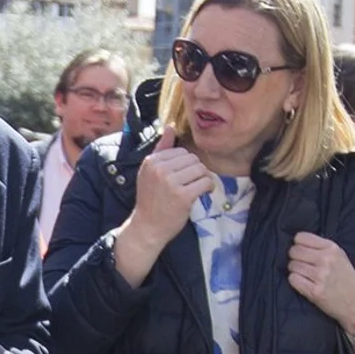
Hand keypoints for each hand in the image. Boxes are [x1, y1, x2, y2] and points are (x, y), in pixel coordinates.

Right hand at [121, 125, 217, 250]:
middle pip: (193, 159)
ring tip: (196, 188)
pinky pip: (205, 182)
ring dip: (203, 179)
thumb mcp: (149, 172)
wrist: (147, 227)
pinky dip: (208, 187)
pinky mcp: (183, 196)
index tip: (182, 177)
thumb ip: (161, 149)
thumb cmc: (150, 200)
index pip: (181, 152)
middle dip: (196, 171)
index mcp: (152, 161)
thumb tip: (170, 126)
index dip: (186, 164)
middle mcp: (160, 169)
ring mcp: (171, 183)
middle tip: (191, 183)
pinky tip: (203, 193)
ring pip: (200, 169)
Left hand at [288, 232, 354, 331]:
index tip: (301, 251)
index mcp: (332, 248)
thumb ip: (322, 248)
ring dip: (295, 271)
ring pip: (292, 266)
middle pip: (294, 251)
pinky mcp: (314, 291)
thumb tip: (298, 243)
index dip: (297, 244)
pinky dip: (295, 282)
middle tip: (302, 265)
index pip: (301, 237)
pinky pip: (293, 279)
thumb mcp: (341, 257)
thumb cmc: (347, 280)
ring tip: (306, 276)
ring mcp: (320, 276)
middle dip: (294, 258)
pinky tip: (304, 284)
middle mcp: (326, 260)